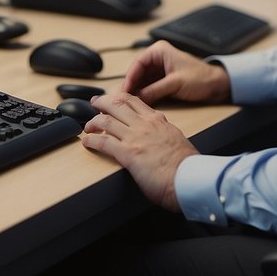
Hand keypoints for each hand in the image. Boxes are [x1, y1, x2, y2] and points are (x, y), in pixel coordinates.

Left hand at [79, 92, 197, 211]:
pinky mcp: (128, 153)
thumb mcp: (176, 139)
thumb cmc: (186, 165)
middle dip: (102, 102)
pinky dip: (92, 140)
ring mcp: (135, 137)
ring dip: (93, 122)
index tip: (112, 99)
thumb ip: (164, 133)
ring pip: (106, 120)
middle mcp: (144, 124)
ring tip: (88, 126)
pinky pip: (103, 142)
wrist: (190, 178)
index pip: (134, 101)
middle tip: (94, 103)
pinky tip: (86, 142)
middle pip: (117, 104)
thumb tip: (158, 137)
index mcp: (157, 120)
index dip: (119, 98)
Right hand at [122, 41, 230, 105]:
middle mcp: (157, 58)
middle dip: (131, 86)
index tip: (124, 91)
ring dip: (136, 91)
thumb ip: (155, 90)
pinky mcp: (162, 79)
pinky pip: (148, 86)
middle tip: (122, 100)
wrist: (217, 85)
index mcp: (159, 51)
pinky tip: (139, 103)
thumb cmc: (201, 78)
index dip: (129, 78)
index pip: (137, 63)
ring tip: (128, 104)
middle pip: (137, 72)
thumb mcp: (175, 84)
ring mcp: (159, 69)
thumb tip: (136, 98)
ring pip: (141, 81)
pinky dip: (144, 94)